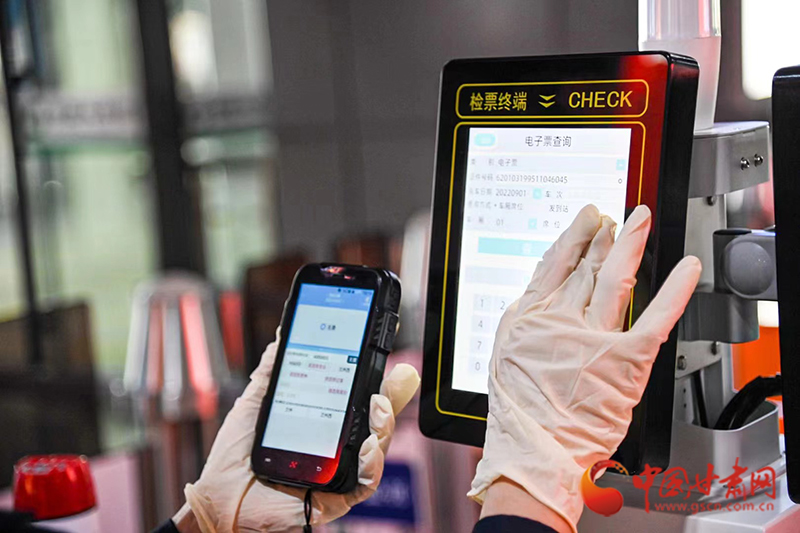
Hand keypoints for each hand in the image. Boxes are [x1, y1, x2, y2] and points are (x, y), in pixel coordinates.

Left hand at [180, 333, 420, 531]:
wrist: (216, 499)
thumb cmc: (235, 459)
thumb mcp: (254, 405)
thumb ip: (272, 372)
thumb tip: (283, 337)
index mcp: (323, 422)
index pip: (358, 397)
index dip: (378, 376)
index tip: (386, 350)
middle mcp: (337, 446)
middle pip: (376, 420)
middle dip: (393, 396)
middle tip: (400, 375)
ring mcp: (339, 470)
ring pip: (377, 447)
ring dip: (384, 425)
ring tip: (377, 407)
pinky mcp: (336, 497)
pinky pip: (365, 483)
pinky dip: (372, 465)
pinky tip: (367, 447)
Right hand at [470, 204, 700, 531]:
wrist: (534, 449)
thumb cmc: (519, 411)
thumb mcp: (504, 354)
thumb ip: (522, 320)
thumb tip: (536, 296)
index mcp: (531, 316)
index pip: (555, 264)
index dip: (573, 236)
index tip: (586, 219)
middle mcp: (562, 319)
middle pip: (586, 267)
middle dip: (602, 237)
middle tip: (613, 218)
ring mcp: (595, 336)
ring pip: (615, 279)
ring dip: (629, 245)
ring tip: (639, 221)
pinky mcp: (626, 358)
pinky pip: (655, 317)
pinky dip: (674, 291)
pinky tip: (686, 268)